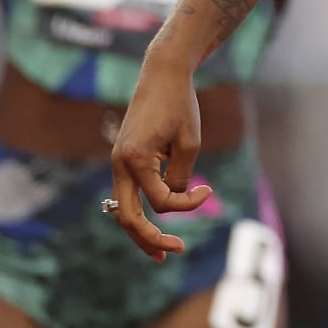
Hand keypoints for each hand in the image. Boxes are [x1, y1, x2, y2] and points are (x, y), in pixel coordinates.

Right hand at [108, 54, 212, 260]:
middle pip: (128, 217)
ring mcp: (118, 161)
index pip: (160, 201)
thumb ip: (180, 177)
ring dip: (140, 231)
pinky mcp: (124, 158)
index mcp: (134, 160)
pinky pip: (128, 193)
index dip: (187, 204)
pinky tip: (152, 223)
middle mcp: (120, 164)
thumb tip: (173, 200)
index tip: (208, 189)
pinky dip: (139, 209)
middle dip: (149, 239)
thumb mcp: (189, 143)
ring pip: (123, 209)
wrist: (162, 73)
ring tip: (159, 253)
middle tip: (172, 254)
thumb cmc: (179, 105)